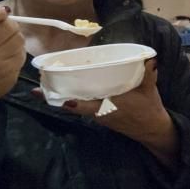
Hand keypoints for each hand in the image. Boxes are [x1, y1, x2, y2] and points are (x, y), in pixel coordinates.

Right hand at [0, 0, 24, 134]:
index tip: (3, 11)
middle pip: (6, 26)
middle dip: (10, 25)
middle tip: (6, 30)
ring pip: (17, 38)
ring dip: (16, 38)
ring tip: (6, 44)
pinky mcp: (6, 71)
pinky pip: (21, 53)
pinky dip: (19, 51)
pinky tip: (10, 55)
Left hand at [49, 60, 179, 164]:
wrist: (152, 129)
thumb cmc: (149, 110)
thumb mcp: (149, 91)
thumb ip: (149, 74)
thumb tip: (149, 59)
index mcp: (109, 106)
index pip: (84, 106)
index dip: (69, 103)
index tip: (56, 97)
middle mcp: (100, 112)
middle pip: (72, 106)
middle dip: (56, 98)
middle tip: (37, 89)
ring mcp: (99, 115)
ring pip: (76, 106)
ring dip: (62, 98)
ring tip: (47, 85)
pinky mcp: (100, 115)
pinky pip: (82, 107)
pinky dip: (73, 99)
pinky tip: (68, 89)